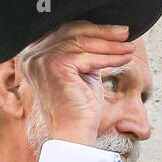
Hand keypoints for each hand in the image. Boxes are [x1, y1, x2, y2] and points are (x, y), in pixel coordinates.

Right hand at [14, 20, 135, 145]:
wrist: (74, 134)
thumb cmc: (79, 108)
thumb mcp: (81, 73)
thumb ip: (84, 53)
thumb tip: (106, 33)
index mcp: (34, 55)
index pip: (64, 31)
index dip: (91, 28)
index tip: (115, 30)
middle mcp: (32, 55)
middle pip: (72, 31)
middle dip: (103, 31)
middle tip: (126, 32)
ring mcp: (41, 60)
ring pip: (82, 42)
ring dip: (111, 44)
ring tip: (129, 47)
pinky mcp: (55, 67)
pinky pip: (87, 56)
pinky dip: (110, 56)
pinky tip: (124, 58)